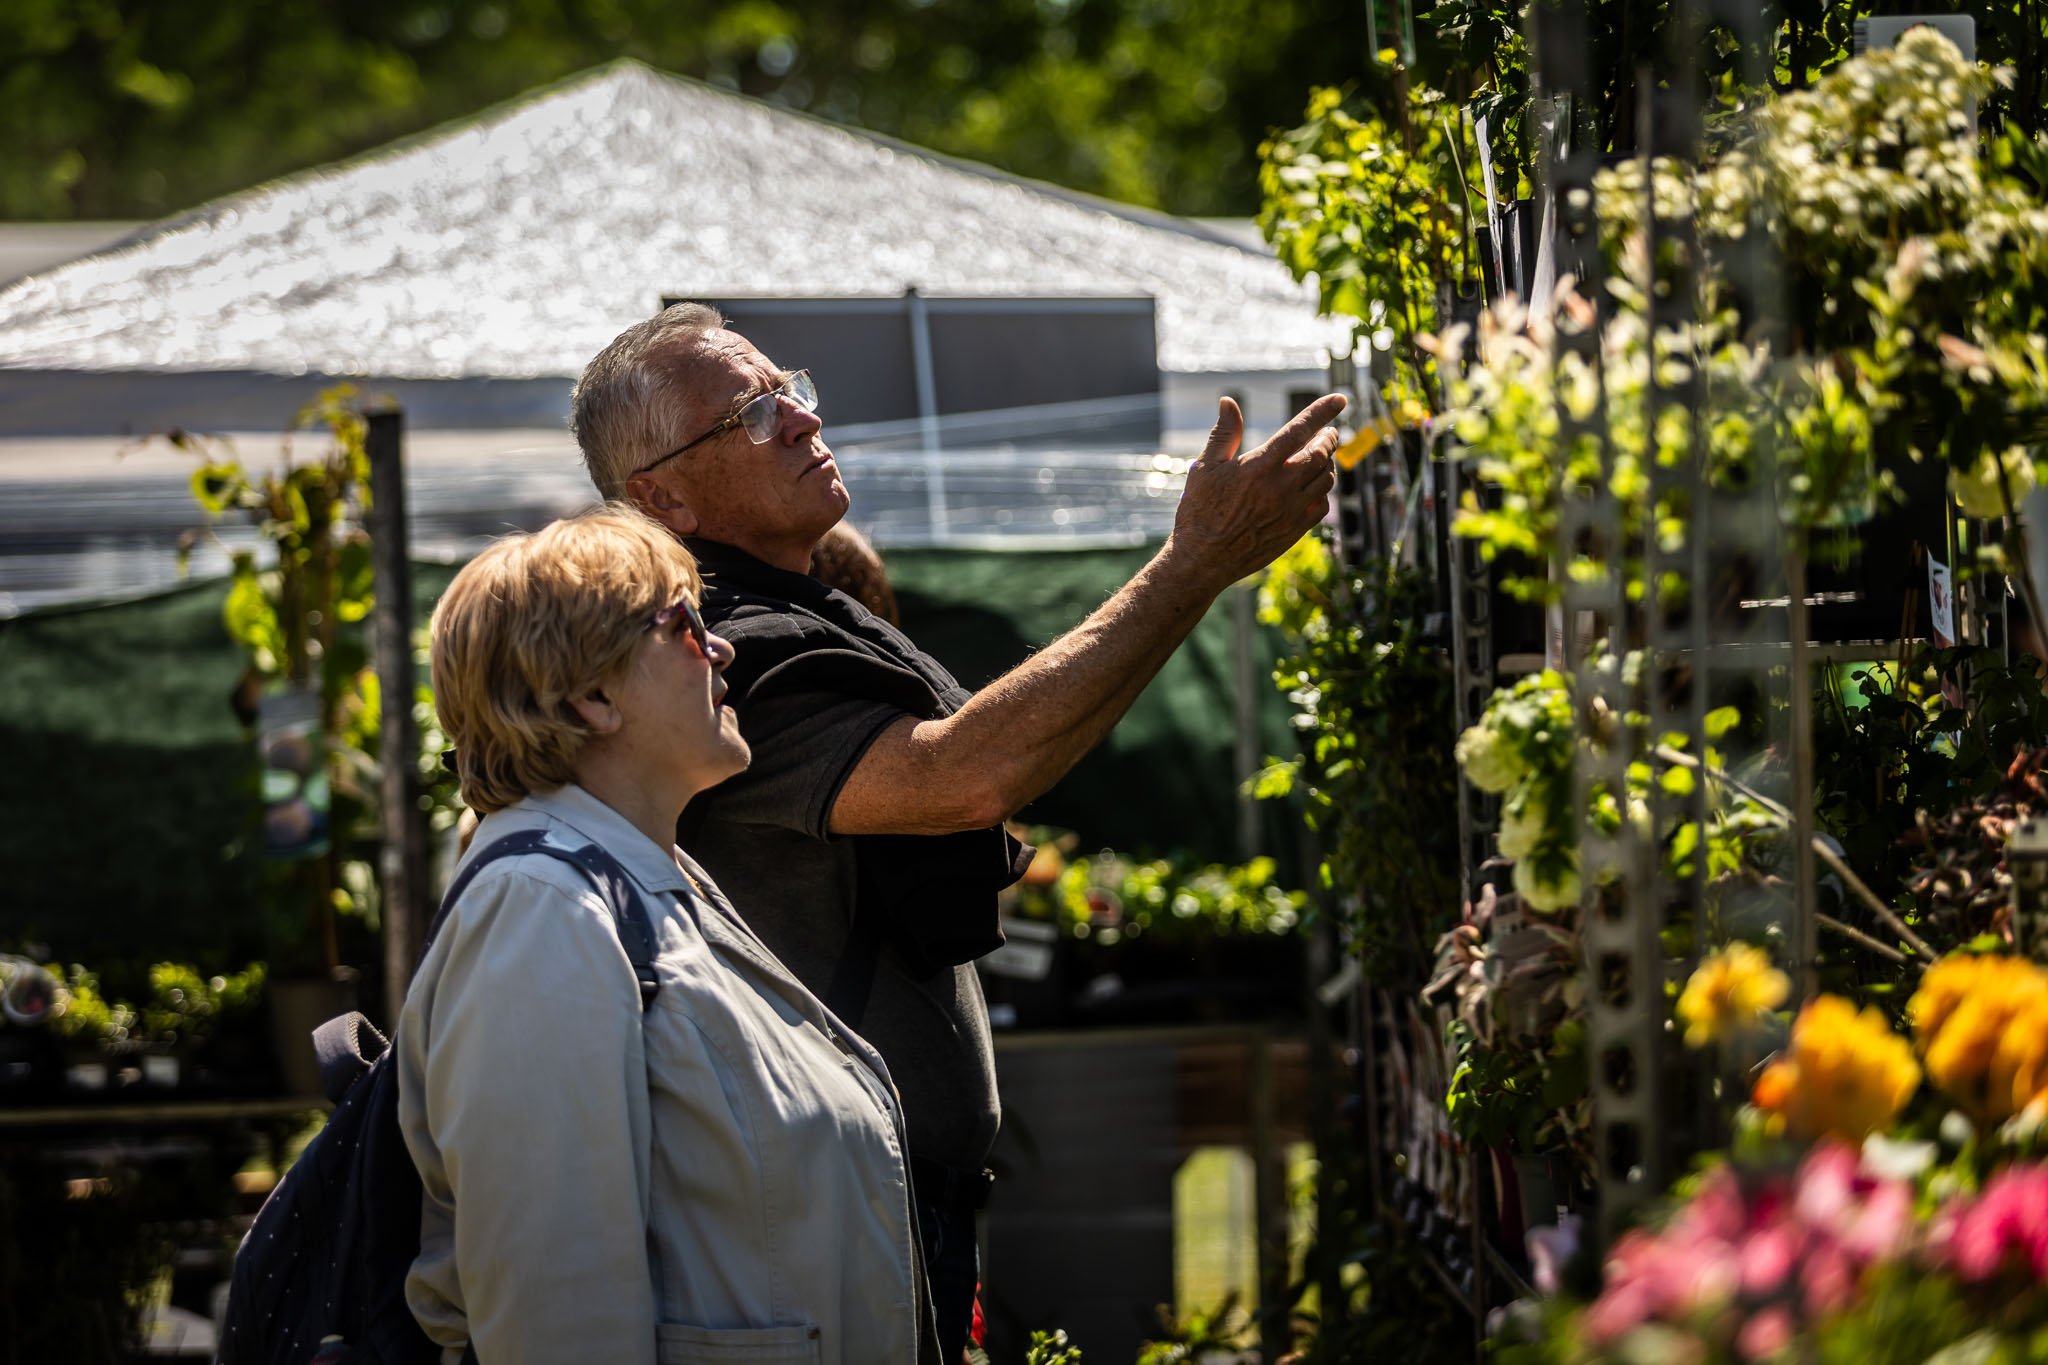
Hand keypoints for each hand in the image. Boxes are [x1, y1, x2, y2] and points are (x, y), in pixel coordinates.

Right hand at [1168, 393, 1344, 589]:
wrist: (1202, 560)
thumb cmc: (1198, 511)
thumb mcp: (1205, 467)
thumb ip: (1224, 433)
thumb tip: (1228, 401)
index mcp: (1259, 466)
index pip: (1300, 429)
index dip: (1322, 411)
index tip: (1340, 399)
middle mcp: (1280, 487)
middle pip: (1321, 454)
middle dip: (1329, 438)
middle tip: (1329, 432)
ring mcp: (1290, 511)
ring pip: (1326, 479)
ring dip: (1328, 464)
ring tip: (1321, 457)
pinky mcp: (1294, 531)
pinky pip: (1322, 506)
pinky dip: (1324, 491)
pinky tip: (1315, 487)